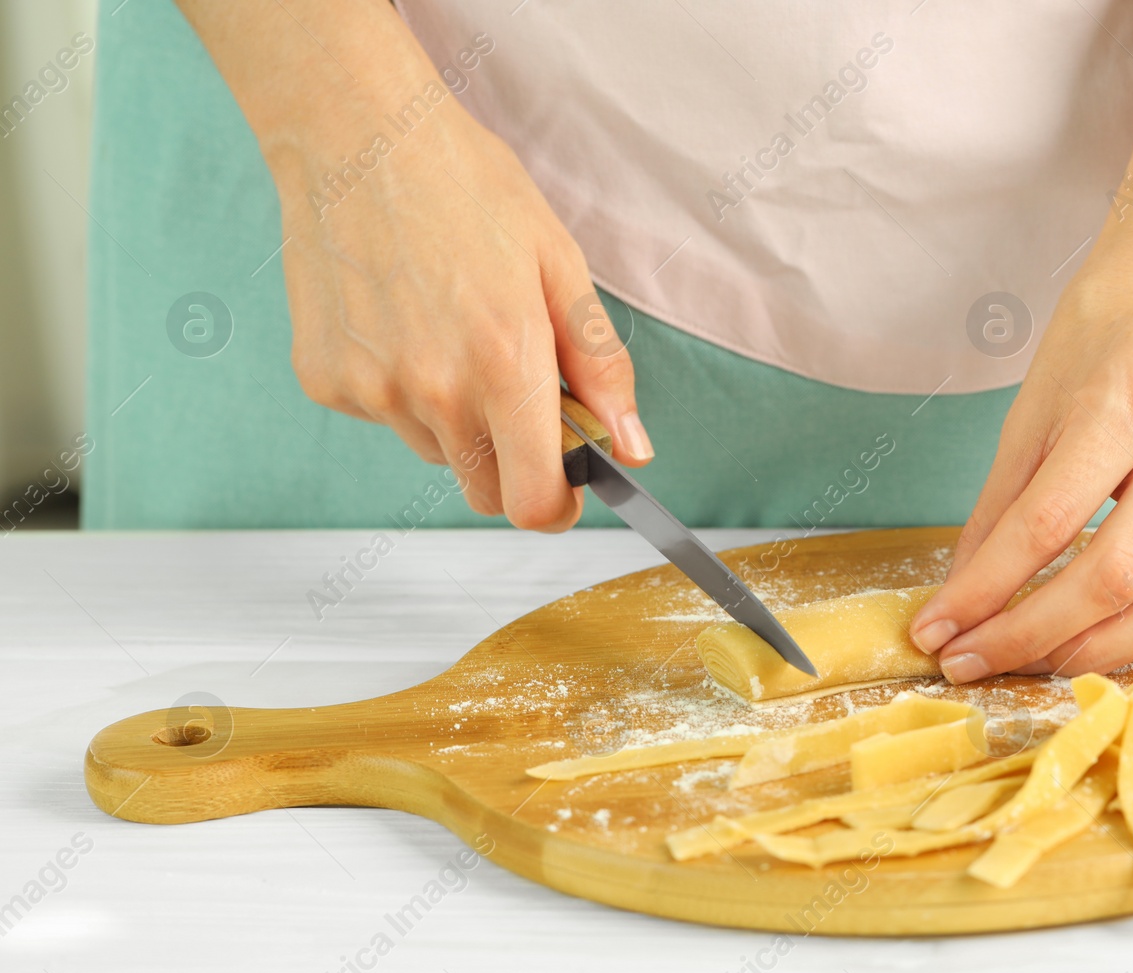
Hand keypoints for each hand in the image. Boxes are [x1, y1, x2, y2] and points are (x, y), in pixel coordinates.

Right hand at [266, 79, 650, 529]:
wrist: (355, 132)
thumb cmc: (463, 185)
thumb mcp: (560, 265)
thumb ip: (600, 367)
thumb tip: (633, 444)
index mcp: (504, 367)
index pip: (533, 504)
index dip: (558, 507)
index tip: (568, 486)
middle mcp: (433, 392)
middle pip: (484, 492)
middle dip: (512, 463)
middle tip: (516, 390)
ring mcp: (372, 391)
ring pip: (435, 452)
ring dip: (455, 418)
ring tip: (451, 330)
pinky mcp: (326, 381)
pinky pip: (383, 417)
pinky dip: (401, 389)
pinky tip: (401, 321)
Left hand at [909, 242, 1132, 680]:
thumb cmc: (1107, 331)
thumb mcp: (1032, 407)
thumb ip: (998, 508)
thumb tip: (961, 594)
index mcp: (1127, 408)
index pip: (1045, 527)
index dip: (983, 593)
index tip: (935, 632)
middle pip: (1111, 578)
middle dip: (1028, 638)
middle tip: (968, 662)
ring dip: (1098, 653)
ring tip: (1031, 662)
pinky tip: (1098, 641)